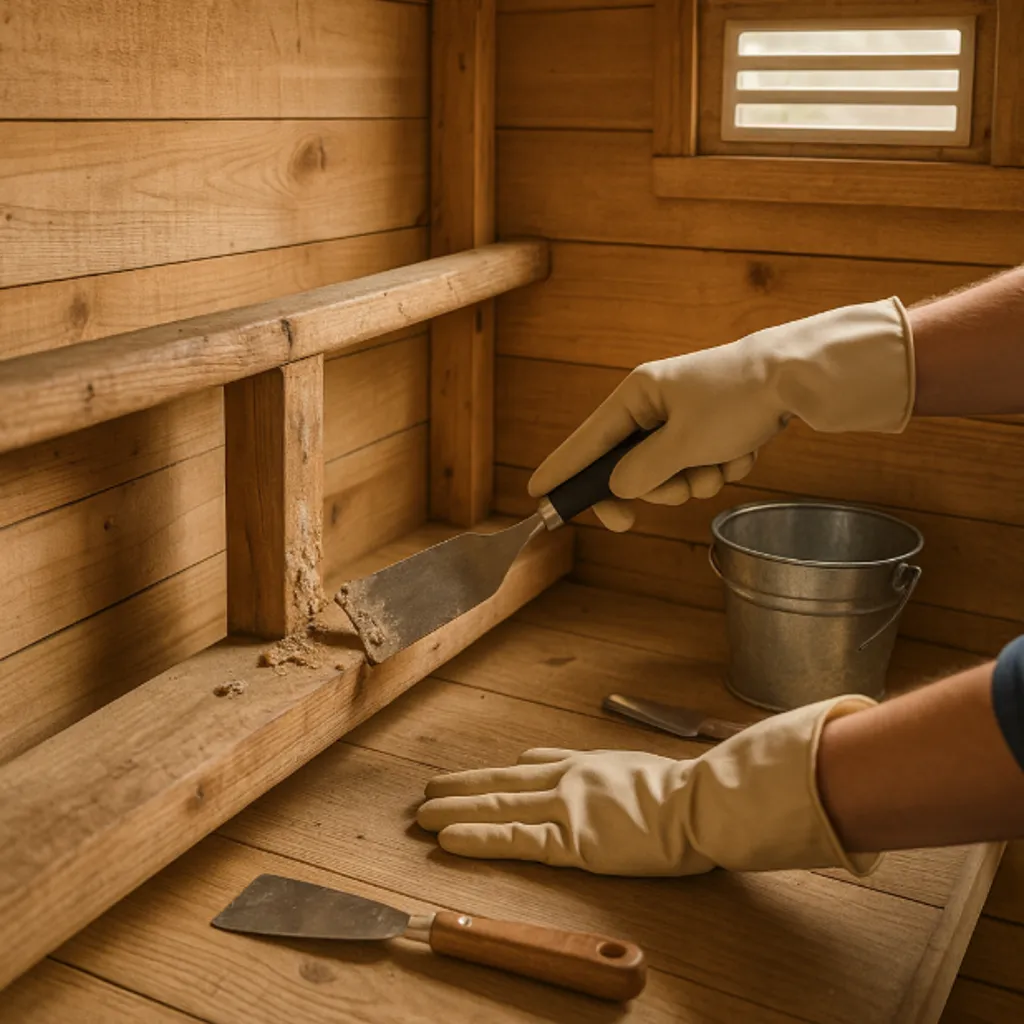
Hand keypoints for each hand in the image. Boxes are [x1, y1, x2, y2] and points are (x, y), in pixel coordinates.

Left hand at [417, 697, 880, 876]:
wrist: (701, 802)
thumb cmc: (685, 791)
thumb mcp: (641, 768)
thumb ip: (610, 771)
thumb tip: (590, 768)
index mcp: (588, 765)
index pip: (533, 766)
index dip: (498, 773)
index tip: (476, 775)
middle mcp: (568, 779)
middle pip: (502, 783)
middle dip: (463, 787)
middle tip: (429, 789)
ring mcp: (566, 807)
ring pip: (498, 807)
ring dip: (455, 810)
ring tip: (422, 815)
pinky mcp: (571, 840)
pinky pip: (514, 839)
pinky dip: (478, 838)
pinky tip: (449, 839)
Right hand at [527, 299, 913, 530]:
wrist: (798, 376)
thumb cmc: (736, 399)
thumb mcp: (682, 442)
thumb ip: (642, 472)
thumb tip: (620, 489)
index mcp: (636, 395)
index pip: (587, 441)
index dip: (563, 471)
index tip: (538, 494)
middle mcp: (654, 405)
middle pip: (628, 467)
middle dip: (653, 490)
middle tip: (648, 514)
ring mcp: (684, 417)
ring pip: (669, 473)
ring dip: (696, 479)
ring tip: (722, 462)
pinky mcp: (712, 427)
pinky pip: (700, 466)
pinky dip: (720, 467)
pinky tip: (742, 450)